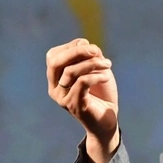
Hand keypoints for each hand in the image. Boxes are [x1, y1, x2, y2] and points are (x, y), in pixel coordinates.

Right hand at [46, 38, 118, 162]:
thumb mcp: (96, 69)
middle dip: (77, 51)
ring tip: (108, 65)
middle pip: (55, 62)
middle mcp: (54, 88)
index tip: (92, 47)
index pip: (53, 55)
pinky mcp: (75, 105)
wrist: (108, 118)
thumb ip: (89, 55)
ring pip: (70, 71)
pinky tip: (106, 77)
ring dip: (92, 63)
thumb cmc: (101, 92)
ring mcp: (62, 98)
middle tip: (97, 51)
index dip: (72, 46)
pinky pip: (82, 83)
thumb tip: (84, 44)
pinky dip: (96, 76)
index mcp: (55, 78)